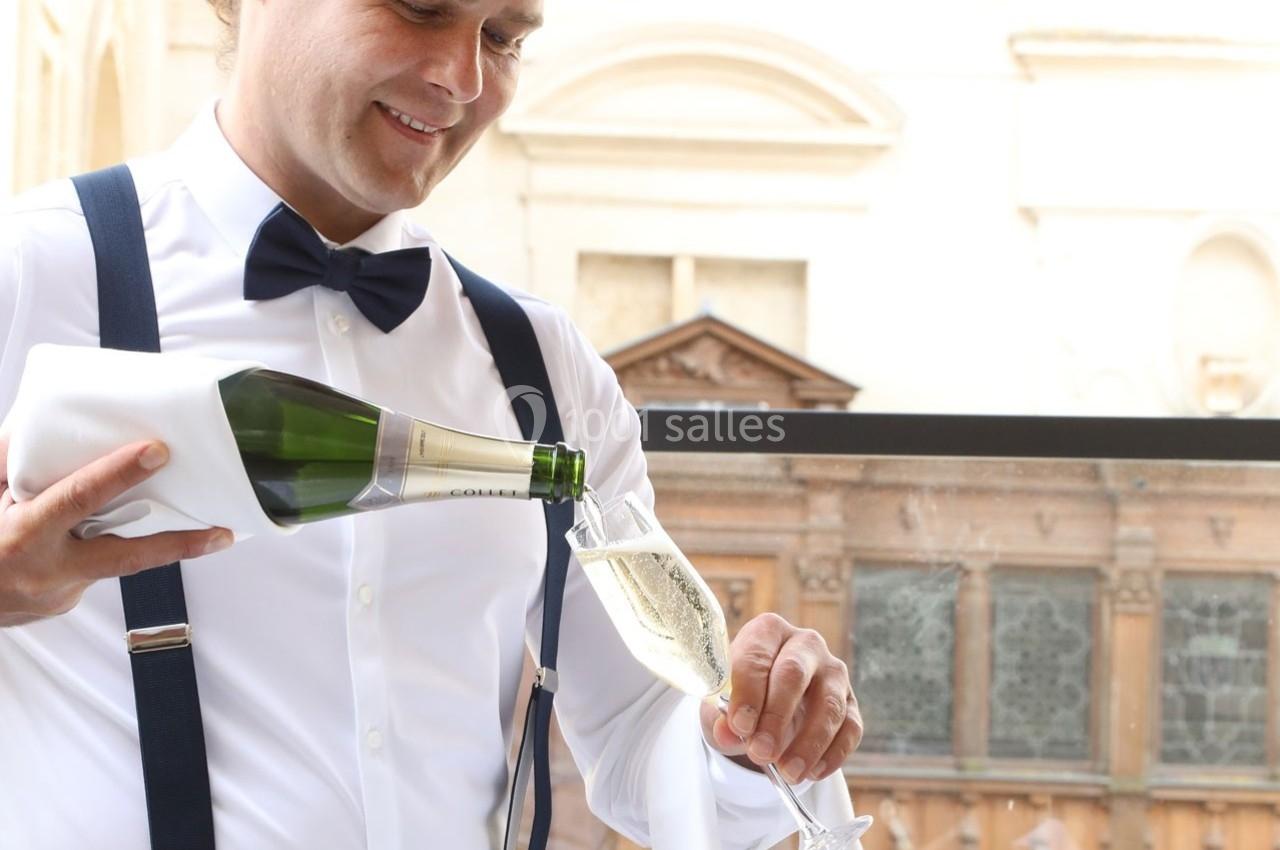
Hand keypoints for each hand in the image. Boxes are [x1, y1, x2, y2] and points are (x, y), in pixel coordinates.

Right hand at [0, 434, 232, 626]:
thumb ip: (9, 467)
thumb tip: (34, 427)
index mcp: (24, 535)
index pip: (79, 498)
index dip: (119, 474)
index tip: (155, 452)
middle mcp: (48, 570)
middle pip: (128, 557)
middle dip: (180, 545)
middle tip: (222, 534)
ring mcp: (60, 594)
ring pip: (115, 560)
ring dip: (147, 542)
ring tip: (193, 528)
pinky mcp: (65, 604)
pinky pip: (94, 570)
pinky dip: (102, 550)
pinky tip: (102, 537)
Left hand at [700, 612, 861, 783]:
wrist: (766, 706)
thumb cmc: (741, 696)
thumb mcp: (722, 703)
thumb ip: (721, 716)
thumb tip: (727, 732)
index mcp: (767, 631)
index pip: (758, 656)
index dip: (748, 691)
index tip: (739, 725)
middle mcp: (805, 644)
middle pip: (794, 674)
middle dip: (776, 717)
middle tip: (761, 752)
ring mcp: (833, 672)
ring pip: (828, 705)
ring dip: (808, 743)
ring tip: (788, 772)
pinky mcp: (851, 702)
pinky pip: (850, 728)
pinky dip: (832, 754)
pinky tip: (811, 771)